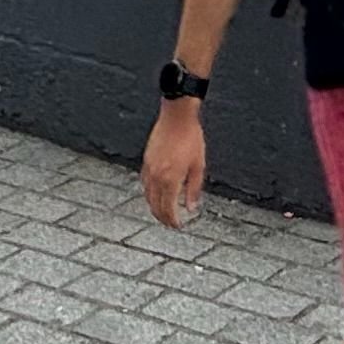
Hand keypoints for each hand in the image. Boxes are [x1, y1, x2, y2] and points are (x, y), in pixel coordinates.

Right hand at [142, 98, 207, 227]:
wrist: (177, 116)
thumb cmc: (191, 138)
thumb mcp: (198, 165)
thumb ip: (193, 189)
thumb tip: (191, 207)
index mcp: (170, 179)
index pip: (168, 208)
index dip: (173, 220)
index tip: (178, 226)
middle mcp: (156, 176)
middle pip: (155, 206)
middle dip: (163, 218)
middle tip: (171, 224)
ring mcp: (149, 168)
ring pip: (147, 196)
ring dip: (154, 208)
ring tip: (163, 213)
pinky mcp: (146, 161)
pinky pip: (144, 184)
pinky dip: (149, 194)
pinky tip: (155, 195)